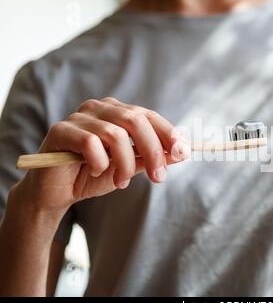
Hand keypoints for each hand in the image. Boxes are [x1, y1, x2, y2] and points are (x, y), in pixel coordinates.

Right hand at [13, 97, 190, 218]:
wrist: (59, 193)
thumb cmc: (95, 176)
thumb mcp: (130, 168)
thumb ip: (152, 158)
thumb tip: (182, 153)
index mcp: (118, 113)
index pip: (148, 116)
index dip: (168, 133)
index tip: (184, 153)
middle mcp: (99, 109)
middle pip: (135, 120)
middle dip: (152, 150)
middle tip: (159, 177)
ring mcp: (79, 117)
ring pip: (115, 134)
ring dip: (124, 164)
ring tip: (121, 182)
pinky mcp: (61, 130)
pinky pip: (90, 142)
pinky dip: (100, 162)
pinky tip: (97, 172)